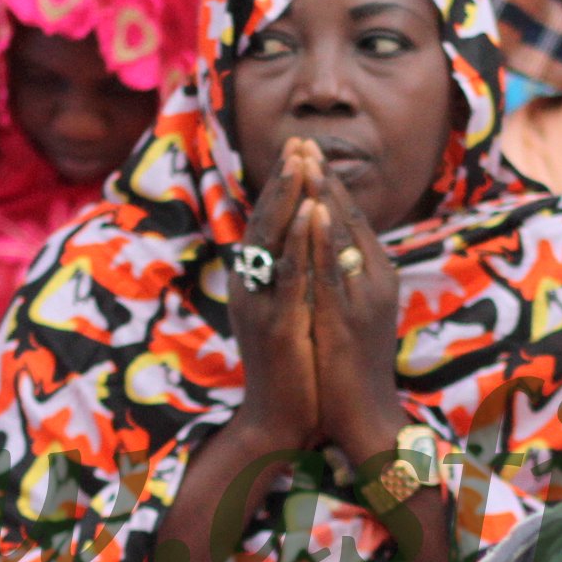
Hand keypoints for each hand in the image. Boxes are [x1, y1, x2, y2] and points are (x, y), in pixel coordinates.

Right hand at [223, 139, 324, 452]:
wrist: (281, 421)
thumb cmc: (292, 369)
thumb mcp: (290, 314)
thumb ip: (292, 280)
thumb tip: (304, 250)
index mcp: (257, 281)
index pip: (269, 222)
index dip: (283, 184)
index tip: (299, 148)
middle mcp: (252, 286)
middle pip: (266, 220)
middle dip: (284, 178)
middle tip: (299, 140)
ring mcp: (260, 303)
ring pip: (272, 240)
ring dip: (287, 197)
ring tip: (302, 161)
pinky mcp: (276, 324)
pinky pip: (287, 273)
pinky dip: (297, 240)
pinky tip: (309, 212)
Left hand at [303, 160, 405, 467]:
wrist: (364, 416)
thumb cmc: (352, 368)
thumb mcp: (345, 313)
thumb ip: (339, 279)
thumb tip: (322, 251)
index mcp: (375, 275)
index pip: (348, 219)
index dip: (327, 183)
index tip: (306, 151)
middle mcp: (375, 279)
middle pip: (347, 217)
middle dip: (323, 177)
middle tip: (303, 140)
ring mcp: (363, 297)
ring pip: (343, 236)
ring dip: (324, 195)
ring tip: (308, 160)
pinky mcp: (347, 317)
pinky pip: (333, 269)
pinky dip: (324, 237)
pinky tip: (313, 211)